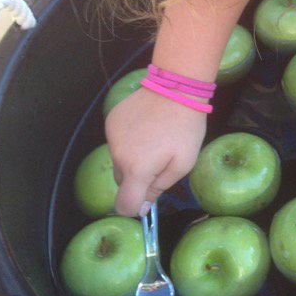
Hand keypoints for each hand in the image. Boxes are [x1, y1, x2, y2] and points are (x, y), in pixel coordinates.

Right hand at [105, 87, 206, 215]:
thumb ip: (159, 188)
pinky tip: (145, 127)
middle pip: (123, 181)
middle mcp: (117, 156)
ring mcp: (111, 137)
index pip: (124, 204)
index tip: (147, 197)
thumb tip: (141, 208)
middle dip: (138, 178)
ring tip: (154, 139)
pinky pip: (117, 142)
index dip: (135, 206)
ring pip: (119, 160)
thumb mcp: (182, 164)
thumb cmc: (185, 129)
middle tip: (160, 159)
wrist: (175, 88)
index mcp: (137, 169)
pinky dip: (128, 140)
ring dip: (133, 158)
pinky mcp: (110, 121)